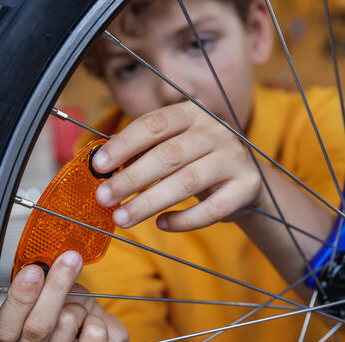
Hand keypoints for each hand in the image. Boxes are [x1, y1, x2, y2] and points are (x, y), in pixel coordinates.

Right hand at [0, 251, 128, 341]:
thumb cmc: (70, 320)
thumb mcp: (54, 297)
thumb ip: (46, 286)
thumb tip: (54, 265)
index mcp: (7, 341)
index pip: (4, 326)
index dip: (19, 299)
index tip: (34, 271)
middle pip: (37, 326)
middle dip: (55, 288)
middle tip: (69, 260)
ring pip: (67, 323)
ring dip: (80, 307)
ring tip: (79, 316)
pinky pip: (95, 334)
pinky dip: (100, 321)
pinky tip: (92, 331)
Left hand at [91, 101, 263, 231]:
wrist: (246, 179)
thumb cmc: (197, 161)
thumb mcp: (172, 145)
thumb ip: (142, 149)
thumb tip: (101, 161)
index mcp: (192, 113)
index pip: (153, 124)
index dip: (124, 144)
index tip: (98, 165)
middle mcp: (216, 131)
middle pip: (168, 155)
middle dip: (131, 178)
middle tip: (104, 198)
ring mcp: (234, 158)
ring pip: (187, 182)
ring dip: (150, 202)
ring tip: (123, 218)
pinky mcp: (246, 186)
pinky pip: (211, 209)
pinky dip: (184, 220)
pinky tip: (161, 224)